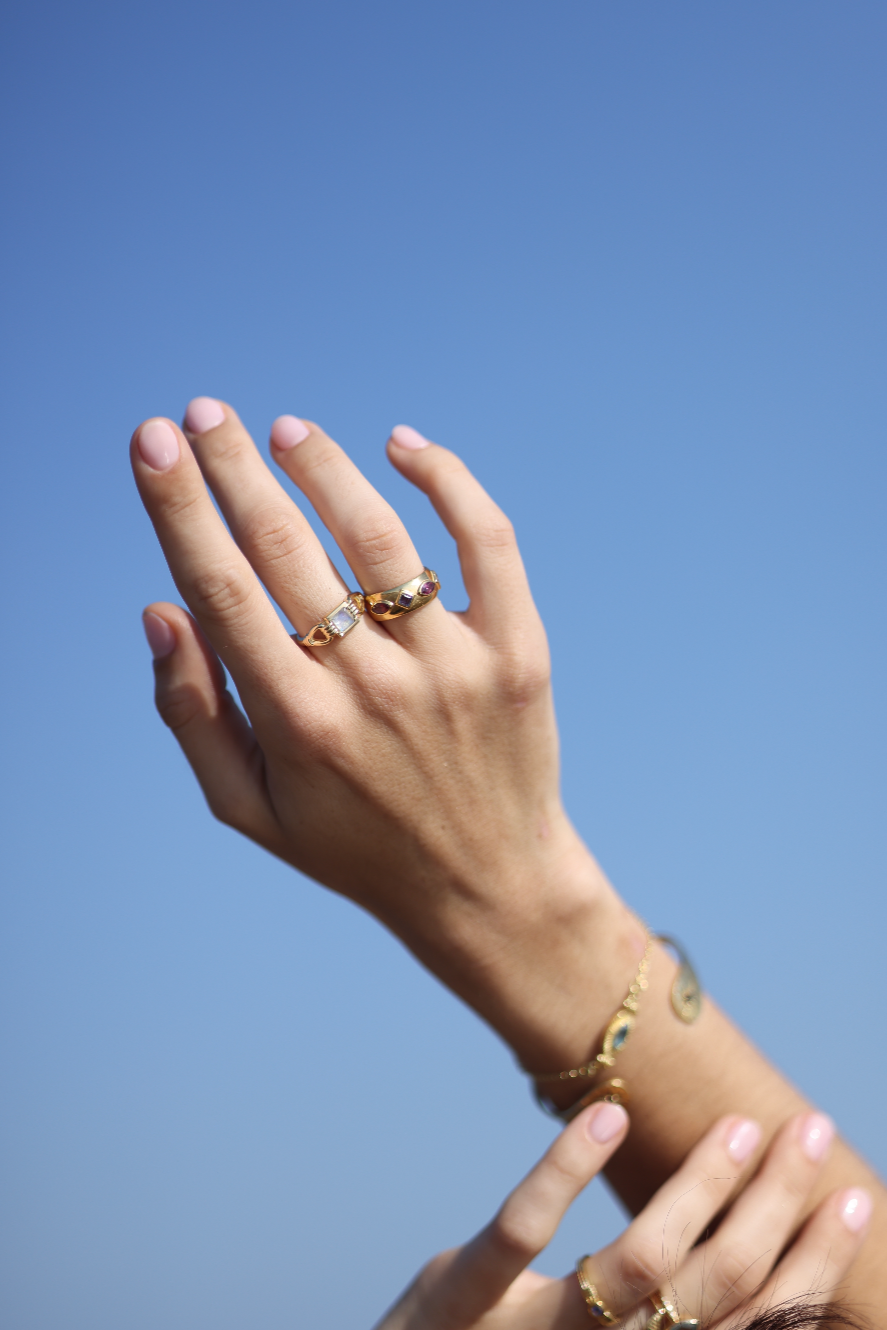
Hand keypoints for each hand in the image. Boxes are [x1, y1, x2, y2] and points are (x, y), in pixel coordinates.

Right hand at [132, 400, 635, 1066]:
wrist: (489, 888)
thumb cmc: (355, 846)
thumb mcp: (251, 811)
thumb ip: (193, 714)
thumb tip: (161, 608)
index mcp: (297, 725)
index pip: (222, 588)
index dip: (179, 506)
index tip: (154, 440)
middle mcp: (372, 688)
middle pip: (286, 547)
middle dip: (234, 467)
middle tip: (204, 412)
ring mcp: (452, 666)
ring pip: (378, 535)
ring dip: (323, 468)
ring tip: (285, 429)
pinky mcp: (518, 652)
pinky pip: (487, 542)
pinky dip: (448, 481)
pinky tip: (404, 445)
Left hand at [374, 1104, 870, 1329]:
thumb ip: (651, 1300)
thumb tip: (729, 1237)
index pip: (751, 1325)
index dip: (811, 1266)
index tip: (853, 1198)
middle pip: (712, 1292)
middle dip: (773, 1211)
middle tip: (810, 1133)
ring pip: (637, 1268)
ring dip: (696, 1191)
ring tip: (738, 1126)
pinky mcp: (462, 1300)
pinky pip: (521, 1233)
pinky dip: (564, 1172)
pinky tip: (607, 1120)